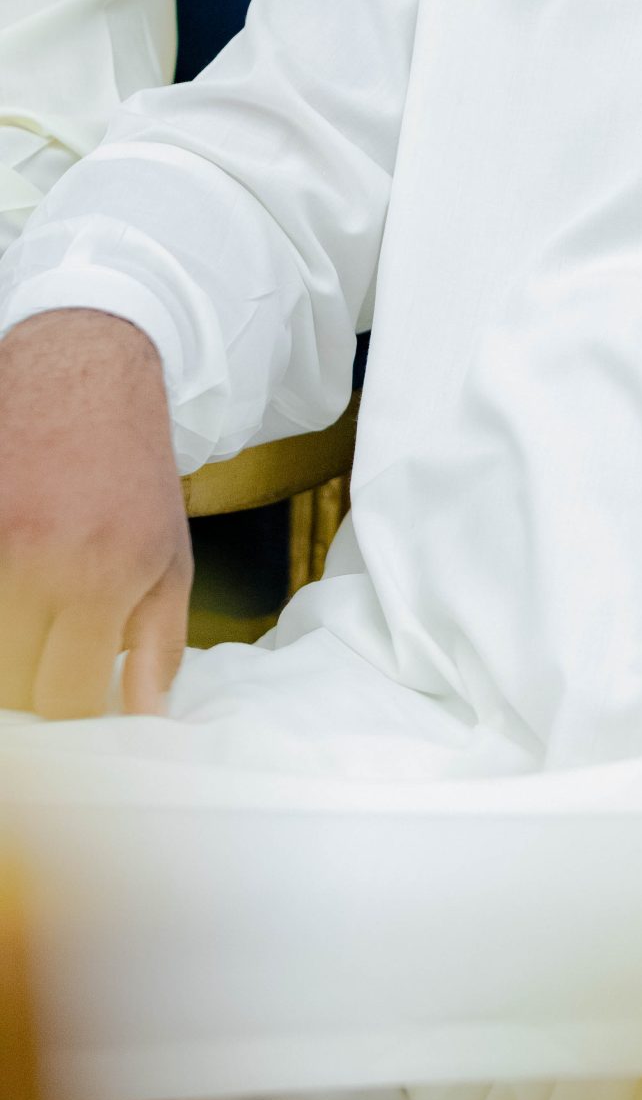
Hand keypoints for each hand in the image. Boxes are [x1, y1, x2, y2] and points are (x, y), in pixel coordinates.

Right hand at [0, 310, 190, 717]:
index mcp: (100, 578)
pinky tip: (17, 582)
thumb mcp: (168, 559)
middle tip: (51, 650)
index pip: (65, 698)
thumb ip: (158, 646)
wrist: (86, 378)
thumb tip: (144, 721)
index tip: (75, 694)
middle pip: (10, 683)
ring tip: (34, 610)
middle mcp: (34, 561)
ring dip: (8, 640)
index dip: (70, 709)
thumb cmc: (134, 476)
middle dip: (30, 682)